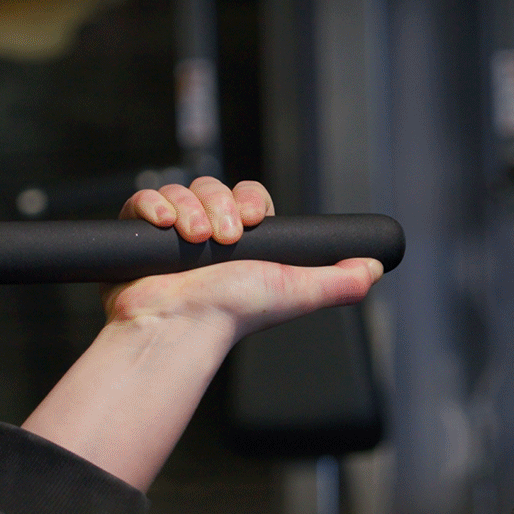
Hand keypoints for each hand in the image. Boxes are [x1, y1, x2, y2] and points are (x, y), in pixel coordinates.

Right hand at [103, 177, 381, 340]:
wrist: (180, 325)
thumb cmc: (233, 313)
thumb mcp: (297, 291)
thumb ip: (340, 281)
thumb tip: (376, 267)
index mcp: (243, 244)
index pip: (247, 197)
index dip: (249, 201)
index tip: (252, 220)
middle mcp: (206, 236)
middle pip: (212, 187)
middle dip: (219, 205)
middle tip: (225, 238)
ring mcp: (170, 236)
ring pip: (181, 191)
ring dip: (189, 209)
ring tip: (195, 240)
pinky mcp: (137, 236)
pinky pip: (143, 200)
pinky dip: (153, 206)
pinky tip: (164, 226)